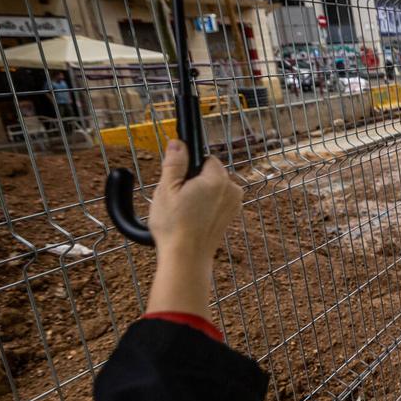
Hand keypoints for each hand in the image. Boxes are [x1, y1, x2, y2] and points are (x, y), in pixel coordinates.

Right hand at [145, 140, 242, 318]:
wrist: (187, 257)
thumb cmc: (174, 225)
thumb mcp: (167, 188)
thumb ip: (175, 163)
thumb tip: (179, 143)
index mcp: (218, 179)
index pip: (206, 158)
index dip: (190, 166)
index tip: (179, 179)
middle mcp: (232, 190)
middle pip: (211, 173)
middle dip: (195, 180)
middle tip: (178, 197)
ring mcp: (234, 205)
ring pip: (213, 187)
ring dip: (200, 193)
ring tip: (184, 210)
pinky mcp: (231, 216)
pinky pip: (217, 201)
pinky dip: (206, 205)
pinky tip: (193, 218)